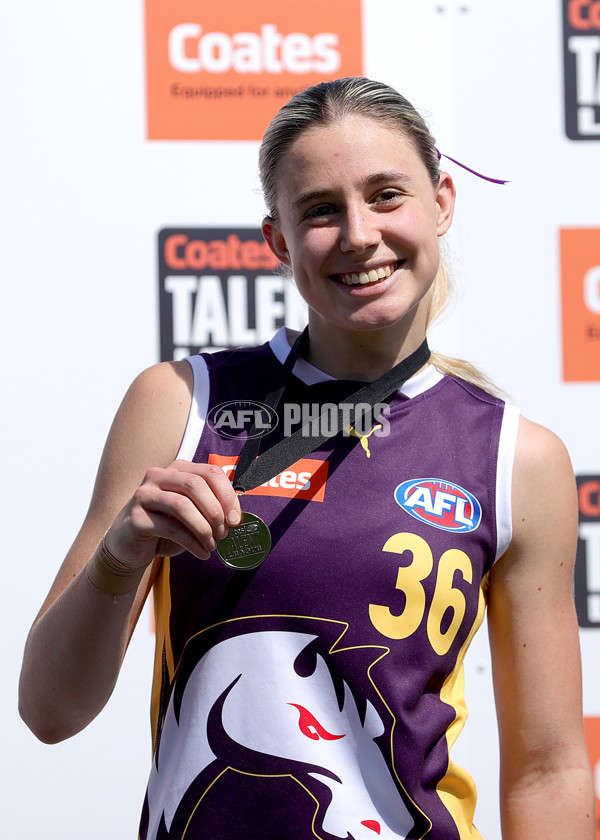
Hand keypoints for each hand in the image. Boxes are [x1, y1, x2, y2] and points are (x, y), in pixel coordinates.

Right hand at [104, 460, 241, 569]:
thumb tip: (237, 517)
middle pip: (196, 484)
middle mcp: (158, 476)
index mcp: (177, 469)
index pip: (210, 472)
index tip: (236, 519)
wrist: (129, 546)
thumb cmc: (165, 527)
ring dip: (203, 528)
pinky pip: (170, 528)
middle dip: (215, 511)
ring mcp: (144, 495)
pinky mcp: (135, 517)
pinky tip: (201, 553)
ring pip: (182, 505)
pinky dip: (191, 542)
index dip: (227, 495)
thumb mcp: (191, 513)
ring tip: (212, 545)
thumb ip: (211, 508)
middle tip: (224, 533)